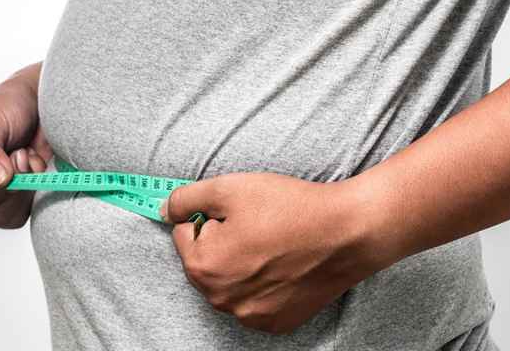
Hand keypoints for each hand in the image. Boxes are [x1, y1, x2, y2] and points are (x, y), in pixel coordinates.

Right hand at [0, 63, 51, 227]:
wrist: (40, 102)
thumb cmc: (8, 106)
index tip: (10, 162)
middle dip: (14, 184)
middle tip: (20, 153)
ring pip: (11, 215)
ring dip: (28, 183)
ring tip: (25, 155)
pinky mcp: (19, 200)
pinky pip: (30, 209)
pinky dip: (40, 186)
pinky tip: (35, 163)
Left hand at [161, 171, 384, 333]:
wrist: (346, 234)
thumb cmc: (289, 207)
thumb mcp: (229, 188)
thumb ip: (185, 198)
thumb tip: (164, 210)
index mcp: (203, 266)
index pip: (185, 234)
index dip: (210, 215)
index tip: (238, 210)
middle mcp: (221, 299)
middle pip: (205, 262)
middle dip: (221, 242)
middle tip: (257, 223)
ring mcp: (249, 316)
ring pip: (229, 282)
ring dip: (241, 264)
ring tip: (273, 243)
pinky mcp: (275, 322)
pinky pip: (254, 300)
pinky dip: (263, 284)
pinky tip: (284, 264)